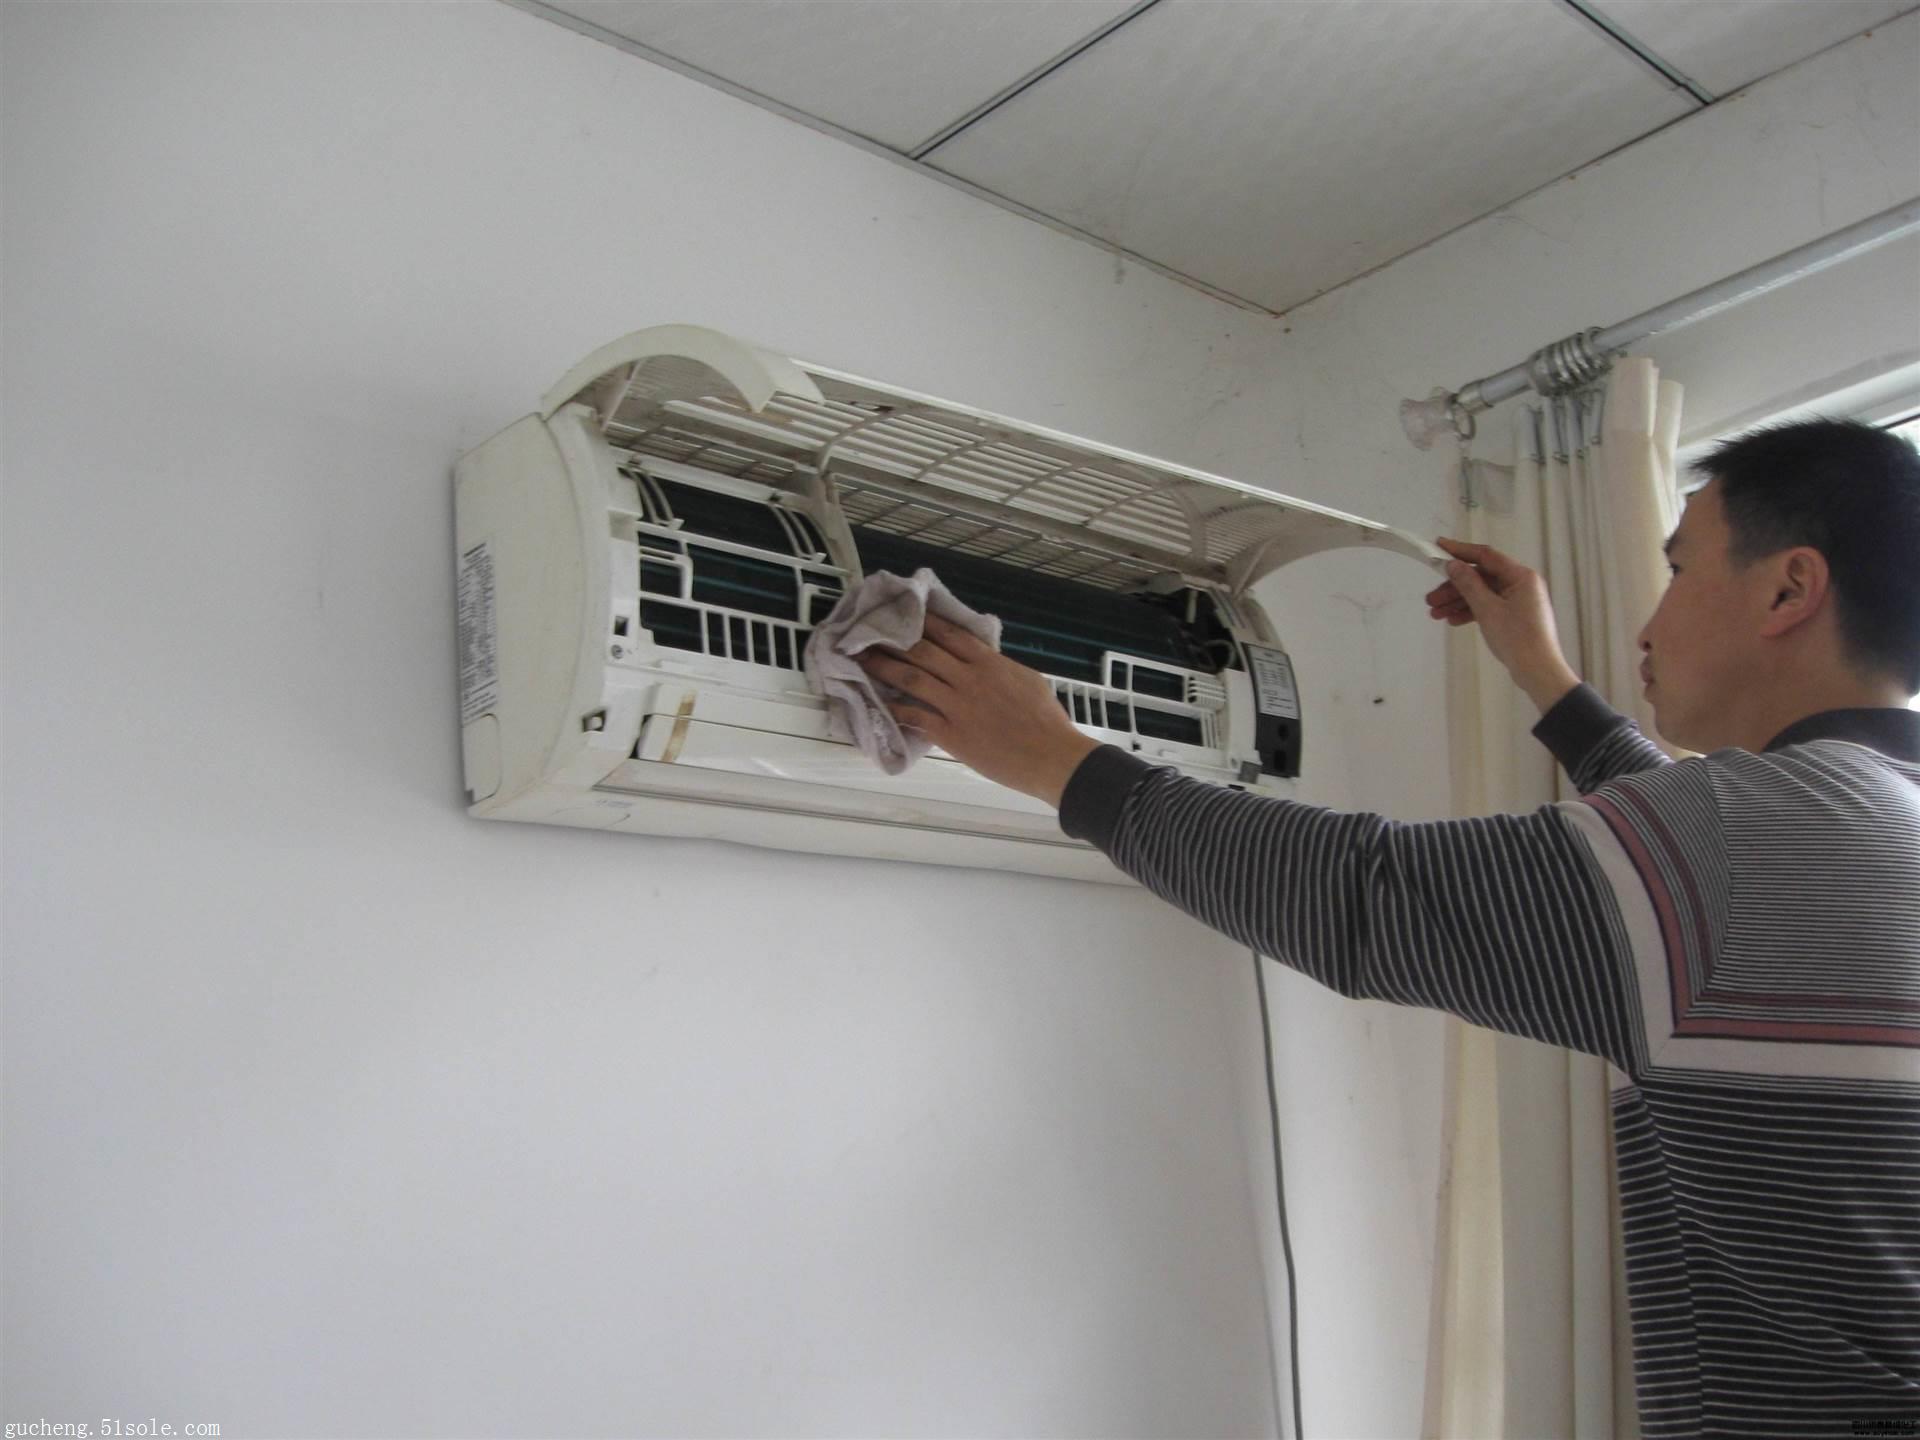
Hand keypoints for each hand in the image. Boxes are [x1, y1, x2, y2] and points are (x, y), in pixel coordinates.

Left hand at [854, 613, 1101, 806]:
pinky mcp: (952, 735)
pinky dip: (896, 709)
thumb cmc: (1047, 721)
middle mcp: (969, 678)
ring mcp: (958, 706)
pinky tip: (879, 704)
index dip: (922, 622)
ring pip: (913, 679)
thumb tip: (983, 660)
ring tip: (862, 661)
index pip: (949, 634)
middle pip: (923, 651)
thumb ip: (1000, 667)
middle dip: (893, 641)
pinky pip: (916, 717)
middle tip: (868, 634)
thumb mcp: (1027, 679)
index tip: (903, 612)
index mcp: (990, 663)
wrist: (1050, 755)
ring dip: (884, 668)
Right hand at [1426, 537, 1581, 712]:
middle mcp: (1521, 584)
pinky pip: (1488, 607)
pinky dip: (1470, 612)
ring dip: (1458, 602)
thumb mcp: (1488, 609)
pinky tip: (1452, 620)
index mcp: (1520, 576)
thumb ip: (1469, 584)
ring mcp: (1518, 600)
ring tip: (1435, 613)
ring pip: (1482, 594)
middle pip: (1481, 578)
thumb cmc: (1516, 637)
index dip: (1460, 551)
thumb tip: (1454, 565)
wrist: (1537, 671)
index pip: (1486, 556)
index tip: (1439, 545)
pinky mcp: (1514, 616)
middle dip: (1454, 587)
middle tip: (1430, 598)